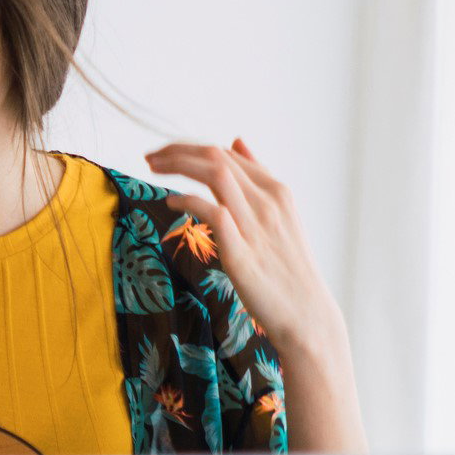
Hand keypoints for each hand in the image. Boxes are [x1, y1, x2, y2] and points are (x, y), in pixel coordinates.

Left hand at [143, 138, 344, 354]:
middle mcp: (268, 201)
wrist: (306, 313)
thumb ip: (256, 179)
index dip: (190, 148)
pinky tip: (170, 201)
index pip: (227, 154)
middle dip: (177, 151)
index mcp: (277, 190)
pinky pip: (213, 211)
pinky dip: (188, 200)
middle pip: (217, 157)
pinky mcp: (242, 251)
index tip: (165, 154)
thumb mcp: (278, 214)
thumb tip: (237, 141)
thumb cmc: (287, 268)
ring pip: (215, 174)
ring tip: (151, 168)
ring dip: (178, 164)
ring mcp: (256, 225)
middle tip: (149, 157)